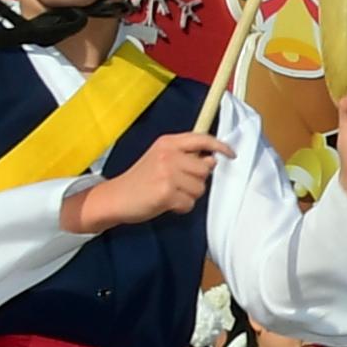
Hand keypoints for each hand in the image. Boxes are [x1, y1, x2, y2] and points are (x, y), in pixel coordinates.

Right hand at [70, 134, 228, 231]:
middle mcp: (168, 155)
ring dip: (189, 195)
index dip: (220, 146)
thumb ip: (185, 156)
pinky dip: (181, 207)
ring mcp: (167, 174)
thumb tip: (212, 160)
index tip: (231, 154)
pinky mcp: (166, 193)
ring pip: (200, 188)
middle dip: (196, 180)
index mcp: (167, 143)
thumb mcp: (160, 158)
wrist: (115, 197)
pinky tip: (167, 203)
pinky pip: (190, 203)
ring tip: (170, 193)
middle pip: (205, 169)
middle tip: (177, 184)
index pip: (201, 138)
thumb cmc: (141, 179)